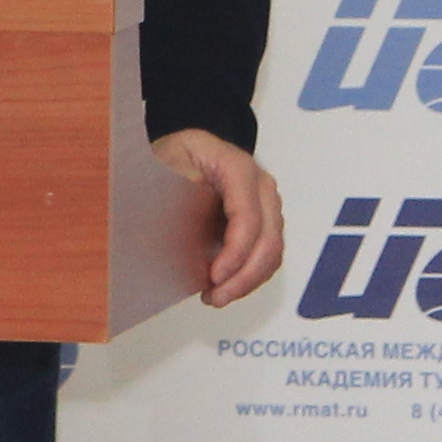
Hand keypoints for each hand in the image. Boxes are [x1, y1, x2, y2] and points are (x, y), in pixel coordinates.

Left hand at [150, 128, 284, 308]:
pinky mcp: (263, 221)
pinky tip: (225, 285)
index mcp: (239, 169)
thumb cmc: (178, 152)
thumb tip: (182, 228)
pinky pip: (267, 255)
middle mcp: (261, 186)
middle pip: (269, 240)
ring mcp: (266, 204)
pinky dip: (250, 276)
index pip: (248, 218)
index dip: (235, 253)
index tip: (214, 277)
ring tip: (217, 296)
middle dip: (244, 277)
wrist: (188, 145)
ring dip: (248, 281)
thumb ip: (179, 193)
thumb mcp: (169, 163)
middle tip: (215, 296)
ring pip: (273, 252)